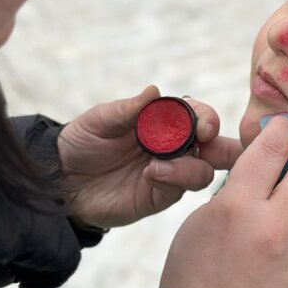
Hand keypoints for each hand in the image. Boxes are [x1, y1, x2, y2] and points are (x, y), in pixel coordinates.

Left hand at [59, 87, 234, 228]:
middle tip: (209, 143)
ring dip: (190, 167)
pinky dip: (171, 180)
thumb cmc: (82, 142)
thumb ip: (128, 108)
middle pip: (216, 147)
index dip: (207, 118)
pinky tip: (149, 175)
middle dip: (226, 147)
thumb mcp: (100, 120)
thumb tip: (154, 91)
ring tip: (156, 166)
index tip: (204, 126)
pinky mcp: (160, 196)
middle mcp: (175, 147)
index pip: (199, 116)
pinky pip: (179, 190)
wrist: (61, 179)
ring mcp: (171, 173)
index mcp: (165, 122)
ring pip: (203, 171)